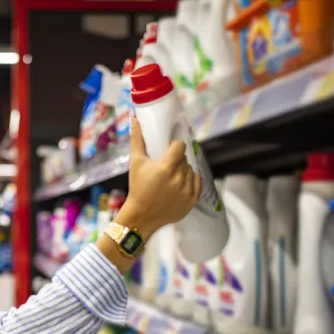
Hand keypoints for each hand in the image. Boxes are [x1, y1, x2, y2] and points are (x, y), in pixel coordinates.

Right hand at [117, 117, 201, 235]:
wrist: (142, 215)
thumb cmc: (137, 187)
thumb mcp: (136, 163)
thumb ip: (137, 140)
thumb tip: (136, 118)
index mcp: (166, 167)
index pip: (179, 147)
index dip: (174, 147)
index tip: (168, 151)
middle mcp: (179, 178)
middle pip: (184, 159)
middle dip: (176, 160)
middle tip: (166, 167)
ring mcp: (187, 190)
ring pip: (191, 169)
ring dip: (183, 170)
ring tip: (172, 177)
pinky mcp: (192, 200)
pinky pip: (198, 181)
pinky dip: (191, 180)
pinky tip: (180, 182)